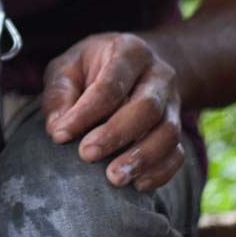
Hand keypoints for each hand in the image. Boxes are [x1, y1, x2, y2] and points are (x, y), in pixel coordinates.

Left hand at [42, 33, 183, 191]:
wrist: (133, 67)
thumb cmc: (91, 68)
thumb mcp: (68, 67)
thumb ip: (59, 93)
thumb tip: (57, 129)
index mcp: (129, 52)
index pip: (110, 84)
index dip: (85, 112)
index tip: (60, 135)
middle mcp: (158, 75)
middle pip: (146, 107)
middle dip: (116, 134)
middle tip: (87, 154)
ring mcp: (172, 102)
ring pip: (168, 132)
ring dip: (142, 158)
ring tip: (114, 178)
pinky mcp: (178, 128)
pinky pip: (177, 153)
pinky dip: (161, 172)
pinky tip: (137, 184)